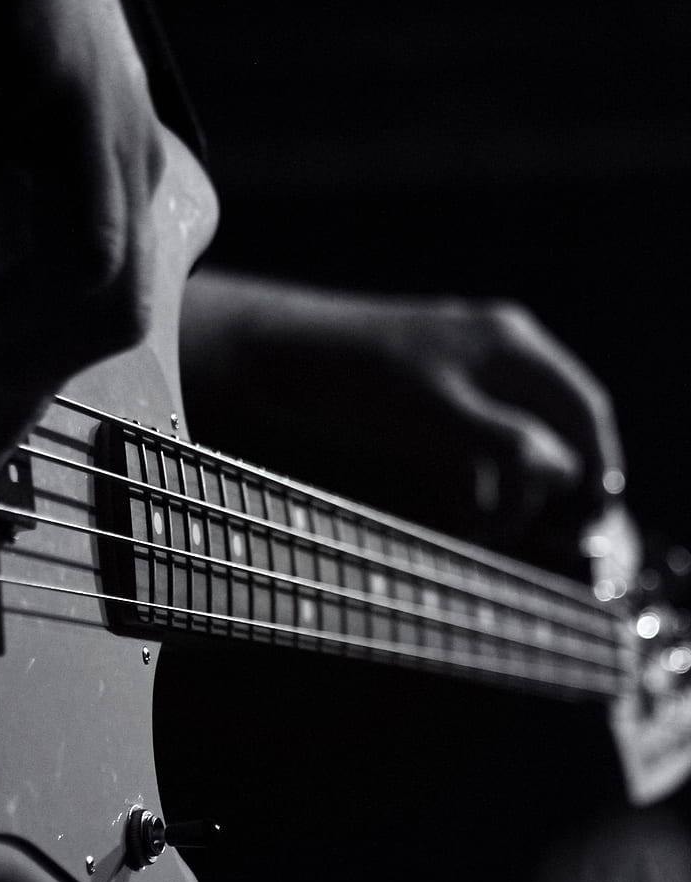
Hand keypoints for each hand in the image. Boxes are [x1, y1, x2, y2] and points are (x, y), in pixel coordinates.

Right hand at [0, 0, 162, 473]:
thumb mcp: (13, 140)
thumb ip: (4, 221)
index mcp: (123, 180)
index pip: (109, 316)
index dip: (42, 391)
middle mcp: (123, 161)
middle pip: (120, 317)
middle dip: (34, 376)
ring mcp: (81, 121)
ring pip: (84, 280)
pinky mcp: (18, 78)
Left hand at [378, 297, 624, 538]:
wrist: (280, 355)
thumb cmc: (361, 378)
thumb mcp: (441, 415)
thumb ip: (508, 442)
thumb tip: (565, 468)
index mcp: (513, 347)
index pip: (583, 407)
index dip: (599, 462)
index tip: (597, 517)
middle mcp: (498, 353)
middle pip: (552, 425)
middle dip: (550, 482)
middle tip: (541, 534)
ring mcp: (464, 372)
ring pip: (513, 439)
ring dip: (511, 487)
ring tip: (490, 529)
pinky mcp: (431, 395)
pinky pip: (477, 442)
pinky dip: (479, 477)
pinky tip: (464, 510)